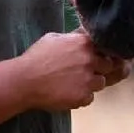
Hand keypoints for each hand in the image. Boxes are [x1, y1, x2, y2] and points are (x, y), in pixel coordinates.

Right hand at [17, 29, 131, 110]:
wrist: (25, 81)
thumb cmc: (37, 57)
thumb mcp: (55, 38)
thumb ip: (74, 36)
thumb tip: (84, 34)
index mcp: (84, 43)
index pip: (106, 47)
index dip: (102, 53)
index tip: (98, 56)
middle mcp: (90, 60)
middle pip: (109, 65)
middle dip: (100, 68)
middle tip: (84, 71)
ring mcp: (88, 80)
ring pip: (101, 83)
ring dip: (91, 83)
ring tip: (74, 83)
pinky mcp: (83, 97)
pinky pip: (90, 98)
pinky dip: (82, 97)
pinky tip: (68, 93)